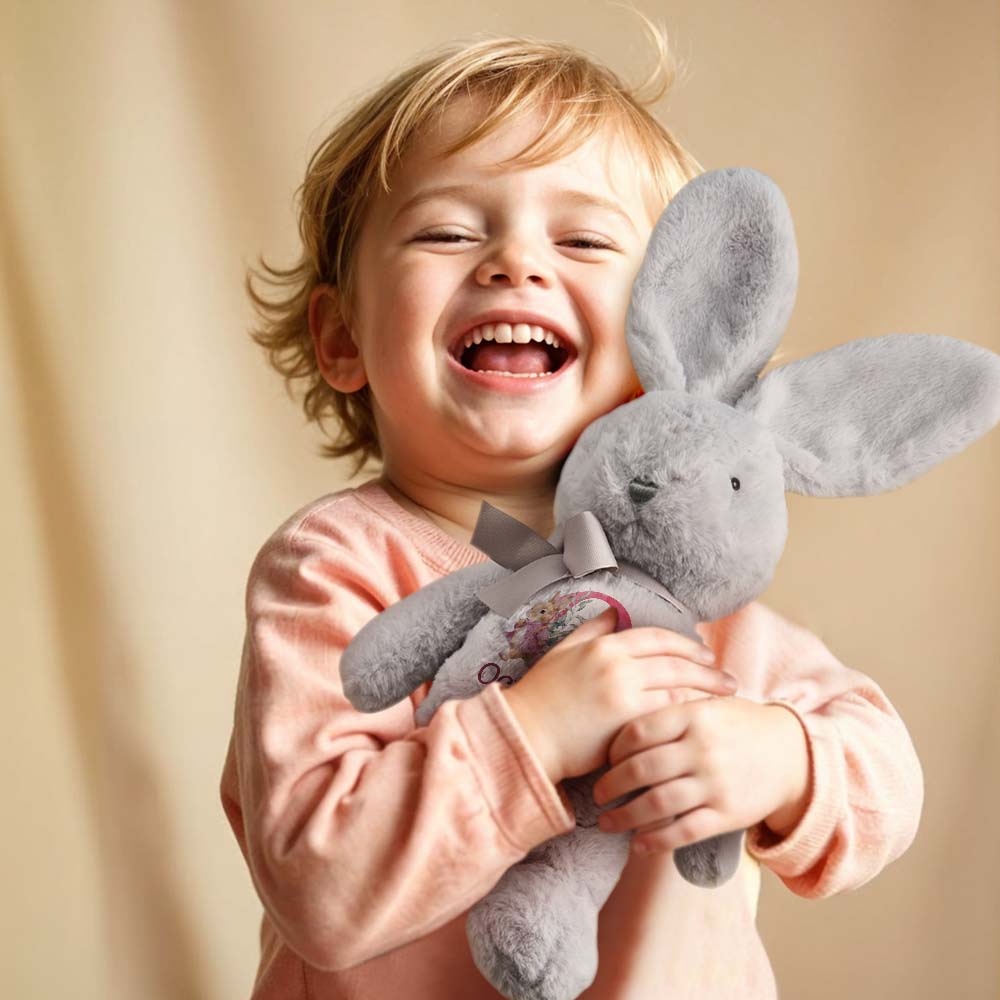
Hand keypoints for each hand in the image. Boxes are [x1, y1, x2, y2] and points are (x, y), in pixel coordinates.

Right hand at [503, 608, 738, 783]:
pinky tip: (701, 719)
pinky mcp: (626, 721)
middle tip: (728, 679)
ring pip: (676, 686)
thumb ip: (589, 631)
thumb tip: (614, 614)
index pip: (657, 637)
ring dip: (704, 692)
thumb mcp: (562, 653)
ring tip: (723, 700)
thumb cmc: (540, 696)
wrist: (525, 734)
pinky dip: (687, 713)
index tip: (706, 653)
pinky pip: (666, 714)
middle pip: (675, 660)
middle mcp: (616, 664)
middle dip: (706, 669)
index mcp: (603, 645)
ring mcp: (622, 692)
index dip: (686, 644)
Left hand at [591, 696, 811, 852]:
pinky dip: (655, 840)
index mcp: (694, 715)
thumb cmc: (739, 725)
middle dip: (612, 785)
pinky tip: (637, 843)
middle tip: (597, 793)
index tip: (604, 759)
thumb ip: (671, 707)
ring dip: (625, 817)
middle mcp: (703, 749)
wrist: (791, 754)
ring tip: (606, 822)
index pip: (638, 731)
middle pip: (642, 768)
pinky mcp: (728, 814)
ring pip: (658, 803)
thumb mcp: (708, 703)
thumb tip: (620, 711)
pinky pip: (684, 831)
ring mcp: (716, 783)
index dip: (614, 748)